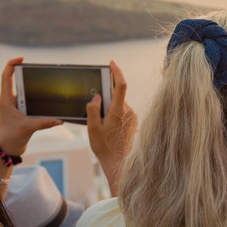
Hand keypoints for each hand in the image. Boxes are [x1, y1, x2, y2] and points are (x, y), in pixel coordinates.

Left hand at [0, 57, 63, 156]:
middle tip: (37, 69)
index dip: (12, 64)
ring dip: (31, 86)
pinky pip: (28, 99)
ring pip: (23, 89)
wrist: (7, 149)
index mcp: (6, 99)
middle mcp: (9, 100)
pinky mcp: (20, 111)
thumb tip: (60, 120)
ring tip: (42, 83)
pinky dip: (36, 97)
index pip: (6, 76)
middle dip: (25, 73)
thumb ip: (45, 122)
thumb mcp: (28, 128)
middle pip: (15, 79)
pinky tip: (45, 99)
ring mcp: (14, 105)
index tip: (22, 59)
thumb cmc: (11, 138)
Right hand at [86, 60, 136, 195]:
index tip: (112, 63)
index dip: (117, 72)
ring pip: (118, 104)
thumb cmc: (104, 147)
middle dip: (104, 99)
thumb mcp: (92, 128)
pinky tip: (108, 128)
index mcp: (118, 111)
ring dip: (109, 108)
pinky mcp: (133, 122)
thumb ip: (93, 110)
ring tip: (102, 126)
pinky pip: (122, 111)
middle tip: (97, 113)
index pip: (121, 85)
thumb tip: (96, 98)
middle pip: (116, 96)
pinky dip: (113, 114)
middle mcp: (128, 111)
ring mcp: (133, 116)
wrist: (119, 163)